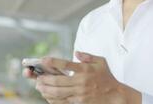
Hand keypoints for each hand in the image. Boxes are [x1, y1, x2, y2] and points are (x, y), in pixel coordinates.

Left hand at [23, 51, 140, 103]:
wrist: (114, 94)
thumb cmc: (107, 77)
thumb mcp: (101, 62)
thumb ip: (88, 56)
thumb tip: (76, 53)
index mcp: (85, 70)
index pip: (66, 65)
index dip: (53, 62)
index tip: (43, 60)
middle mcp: (81, 81)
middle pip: (59, 81)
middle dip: (45, 79)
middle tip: (38, 77)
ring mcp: (79, 93)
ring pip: (58, 92)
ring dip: (46, 89)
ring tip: (39, 86)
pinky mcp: (79, 102)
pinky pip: (63, 100)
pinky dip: (53, 98)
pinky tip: (47, 95)